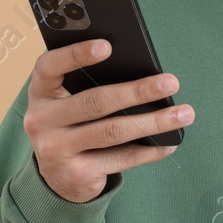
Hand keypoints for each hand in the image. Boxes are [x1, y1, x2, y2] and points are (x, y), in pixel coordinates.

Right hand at [23, 38, 194, 202]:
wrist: (58, 177)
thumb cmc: (73, 124)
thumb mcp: (68, 102)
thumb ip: (88, 84)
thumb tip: (141, 71)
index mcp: (39, 92)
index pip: (49, 66)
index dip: (76, 55)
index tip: (108, 46)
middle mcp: (41, 121)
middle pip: (94, 101)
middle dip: (137, 91)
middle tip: (170, 82)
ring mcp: (56, 150)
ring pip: (112, 132)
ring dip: (153, 122)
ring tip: (183, 114)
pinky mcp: (76, 173)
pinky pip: (121, 158)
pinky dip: (150, 150)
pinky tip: (169, 142)